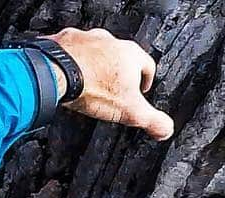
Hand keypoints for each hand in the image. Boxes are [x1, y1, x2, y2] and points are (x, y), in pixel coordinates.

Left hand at [47, 28, 173, 141]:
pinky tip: (71, 78)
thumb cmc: (94, 86)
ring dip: (96, 66)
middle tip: (115, 91)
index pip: (147, 65)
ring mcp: (86, 39)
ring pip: (96, 53)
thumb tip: (166, 129)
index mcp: (130, 54)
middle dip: (120, 74)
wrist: (59, 72)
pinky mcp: (65, 42)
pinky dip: (74, 63)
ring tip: (92, 85)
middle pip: (121, 58)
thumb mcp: (130, 111)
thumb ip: (151, 120)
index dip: (146, 80)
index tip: (142, 90)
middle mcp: (109, 42)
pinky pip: (73, 52)